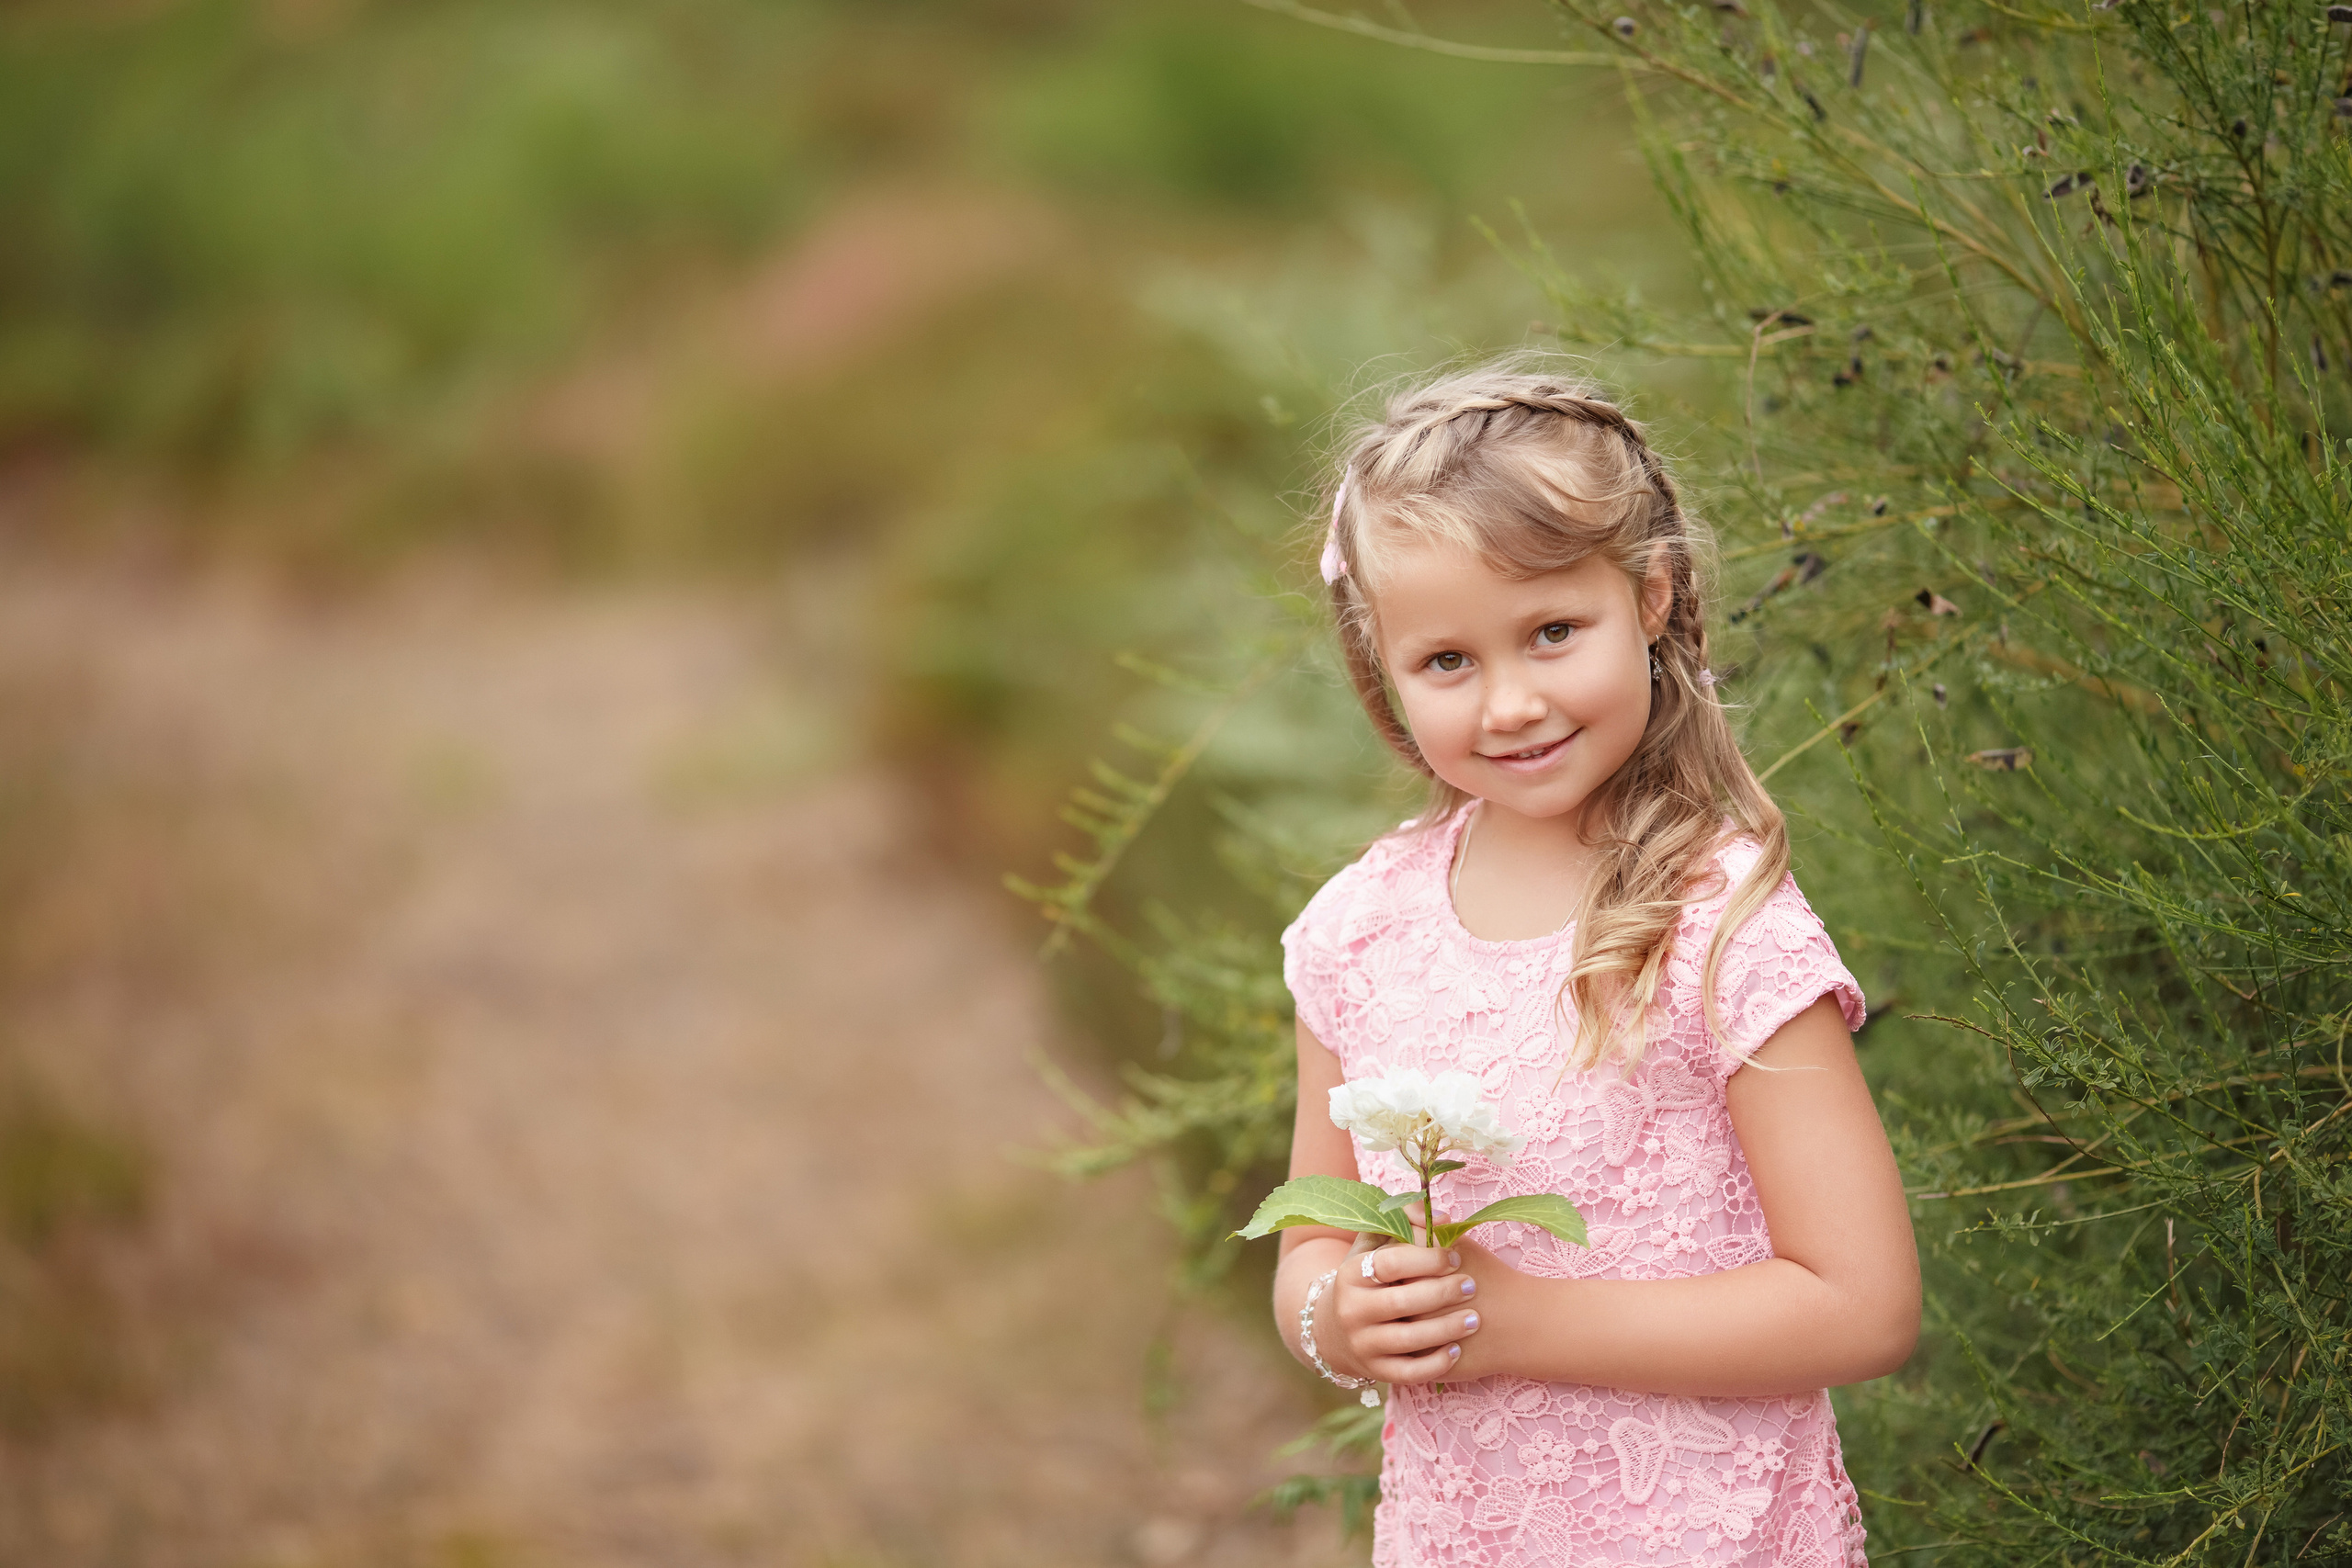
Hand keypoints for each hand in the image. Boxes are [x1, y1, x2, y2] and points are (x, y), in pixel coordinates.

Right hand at [1325, 1230, 1482, 1385]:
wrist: (1333, 1329)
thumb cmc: (1368, 1278)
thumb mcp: (1374, 1246)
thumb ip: (1405, 1221)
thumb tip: (1442, 1217)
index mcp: (1350, 1274)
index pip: (1389, 1264)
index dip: (1427, 1259)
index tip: (1456, 1256)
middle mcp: (1351, 1310)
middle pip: (1400, 1302)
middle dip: (1442, 1293)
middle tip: (1471, 1286)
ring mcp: (1362, 1344)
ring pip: (1407, 1340)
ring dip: (1446, 1329)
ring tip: (1474, 1319)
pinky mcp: (1374, 1372)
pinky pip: (1408, 1373)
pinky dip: (1435, 1364)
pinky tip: (1456, 1351)